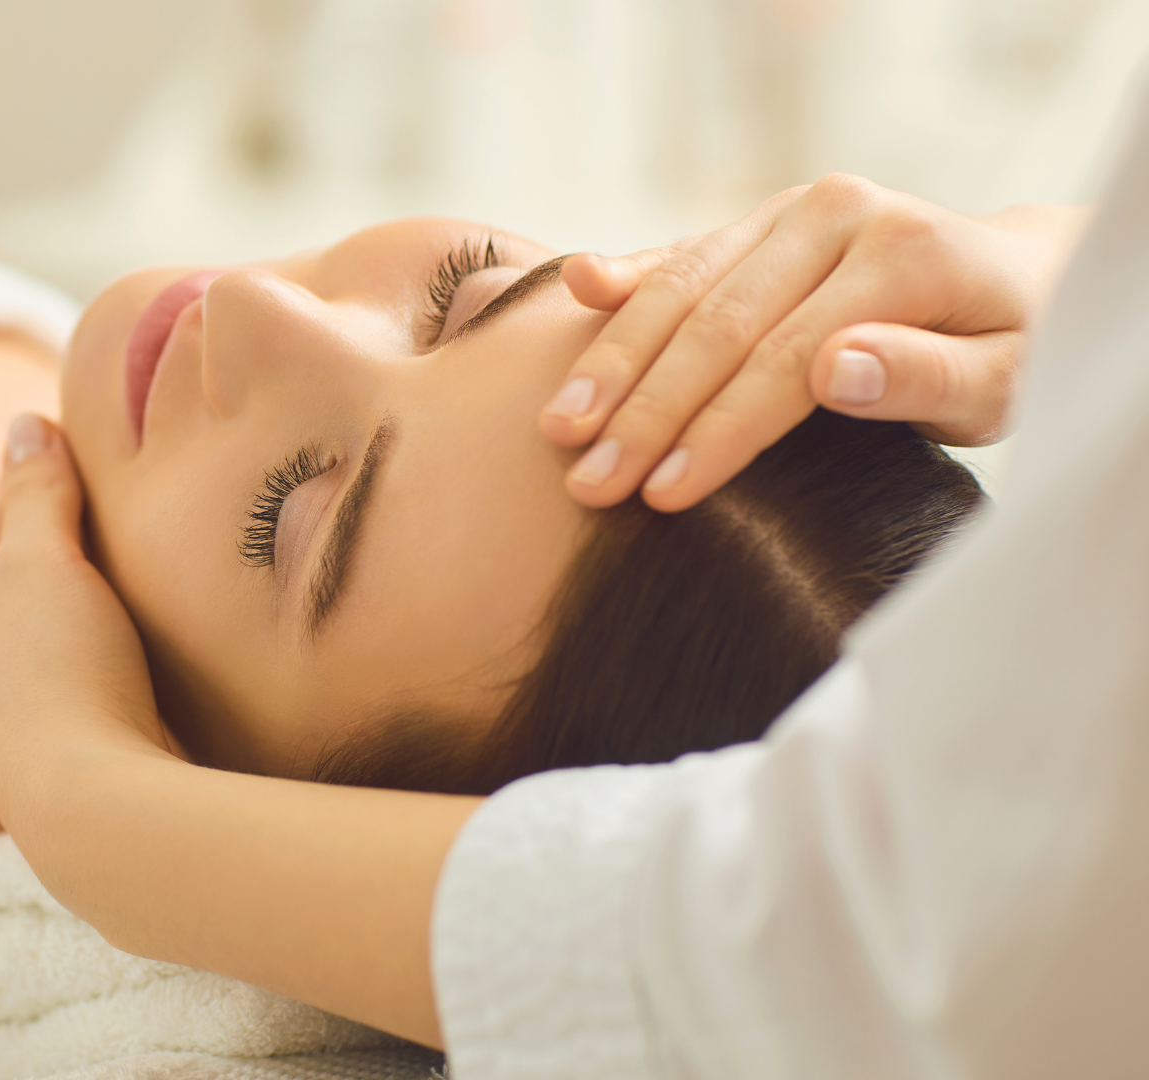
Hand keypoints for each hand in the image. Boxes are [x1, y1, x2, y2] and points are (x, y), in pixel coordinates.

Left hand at [0, 414, 174, 834]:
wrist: (100, 810)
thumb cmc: (59, 675)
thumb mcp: (41, 563)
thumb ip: (37, 491)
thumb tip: (25, 423)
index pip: (4, 517)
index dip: (62, 486)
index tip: (120, 464)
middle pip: (38, 571)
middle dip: (90, 544)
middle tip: (152, 512)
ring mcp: (18, 710)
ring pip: (75, 620)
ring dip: (117, 597)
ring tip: (166, 570)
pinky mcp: (72, 743)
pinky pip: (102, 667)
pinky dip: (131, 645)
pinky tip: (169, 637)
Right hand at [540, 176, 1088, 510]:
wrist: (1018, 278)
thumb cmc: (1012, 349)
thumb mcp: (1005, 381)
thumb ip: (928, 376)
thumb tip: (836, 368)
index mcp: (901, 251)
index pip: (785, 356)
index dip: (719, 430)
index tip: (662, 494)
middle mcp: (835, 212)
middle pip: (718, 322)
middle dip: (644, 410)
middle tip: (588, 481)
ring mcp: (788, 210)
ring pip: (683, 286)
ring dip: (615, 360)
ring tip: (561, 426)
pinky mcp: (756, 221)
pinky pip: (681, 253)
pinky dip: (625, 276)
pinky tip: (577, 287)